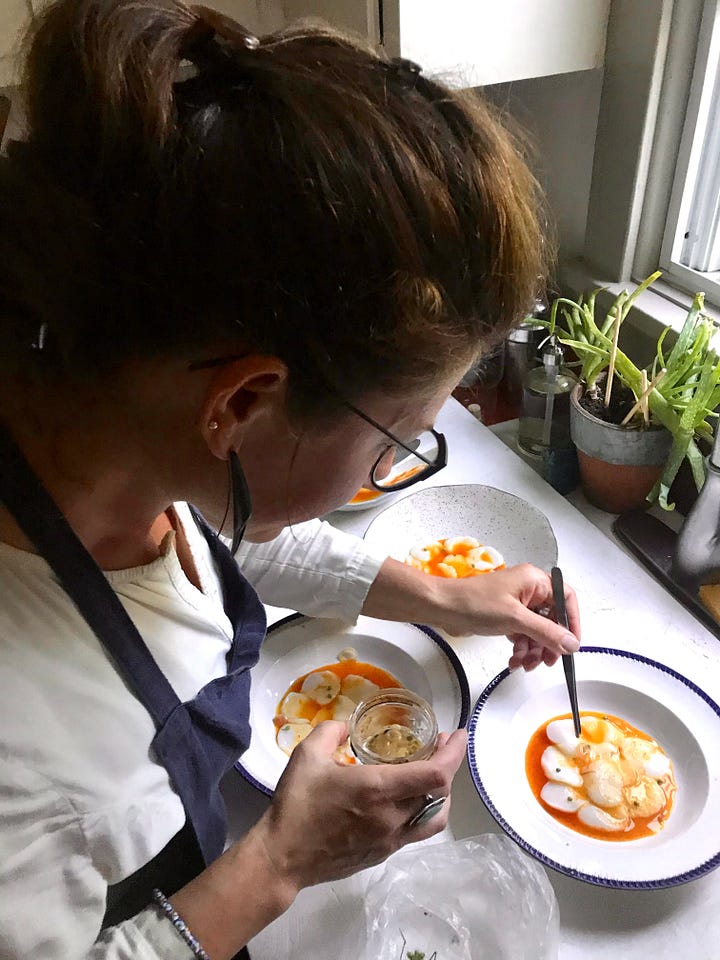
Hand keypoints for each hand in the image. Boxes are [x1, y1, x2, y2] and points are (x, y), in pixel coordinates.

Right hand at [254, 721, 466, 892]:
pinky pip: (417, 831)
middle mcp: (392, 816)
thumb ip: (331, 732)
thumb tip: (346, 725)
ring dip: (442, 793)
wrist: (282, 858)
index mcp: (378, 789)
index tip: (457, 735)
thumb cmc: (296, 805)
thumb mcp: (307, 755)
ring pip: (435, 817)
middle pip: (441, 794)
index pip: (436, 775)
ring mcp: (391, 839)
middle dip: (448, 766)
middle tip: (441, 745)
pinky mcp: (384, 853)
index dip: (454, 754)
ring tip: (433, 773)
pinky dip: (425, 811)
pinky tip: (409, 798)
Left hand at [431, 563, 580, 670]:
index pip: (567, 599)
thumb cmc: (475, 603)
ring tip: (524, 664)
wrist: (442, 608)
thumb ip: (546, 632)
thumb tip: (571, 643)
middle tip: (546, 661)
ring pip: (537, 631)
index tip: (572, 644)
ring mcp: (516, 604)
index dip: (572, 622)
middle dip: (549, 642)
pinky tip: (514, 661)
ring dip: (534, 650)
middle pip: (552, 619)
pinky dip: (521, 649)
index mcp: (534, 580)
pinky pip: (523, 635)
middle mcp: (528, 590)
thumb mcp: (515, 619)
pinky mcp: (505, 616)